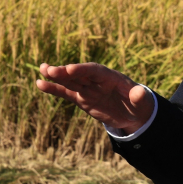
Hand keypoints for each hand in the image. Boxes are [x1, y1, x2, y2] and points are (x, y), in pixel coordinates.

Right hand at [36, 62, 153, 134]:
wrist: (133, 113)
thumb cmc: (139, 105)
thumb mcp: (142, 103)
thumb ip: (139, 97)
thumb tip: (140, 92)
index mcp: (111, 77)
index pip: (95, 71)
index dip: (82, 70)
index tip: (70, 70)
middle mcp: (97, 80)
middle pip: (79, 74)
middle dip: (64, 72)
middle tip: (49, 70)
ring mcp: (88, 89)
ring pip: (70, 81)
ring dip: (56, 76)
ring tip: (42, 70)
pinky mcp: (82, 98)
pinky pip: (66, 93)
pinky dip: (54, 89)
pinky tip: (40, 84)